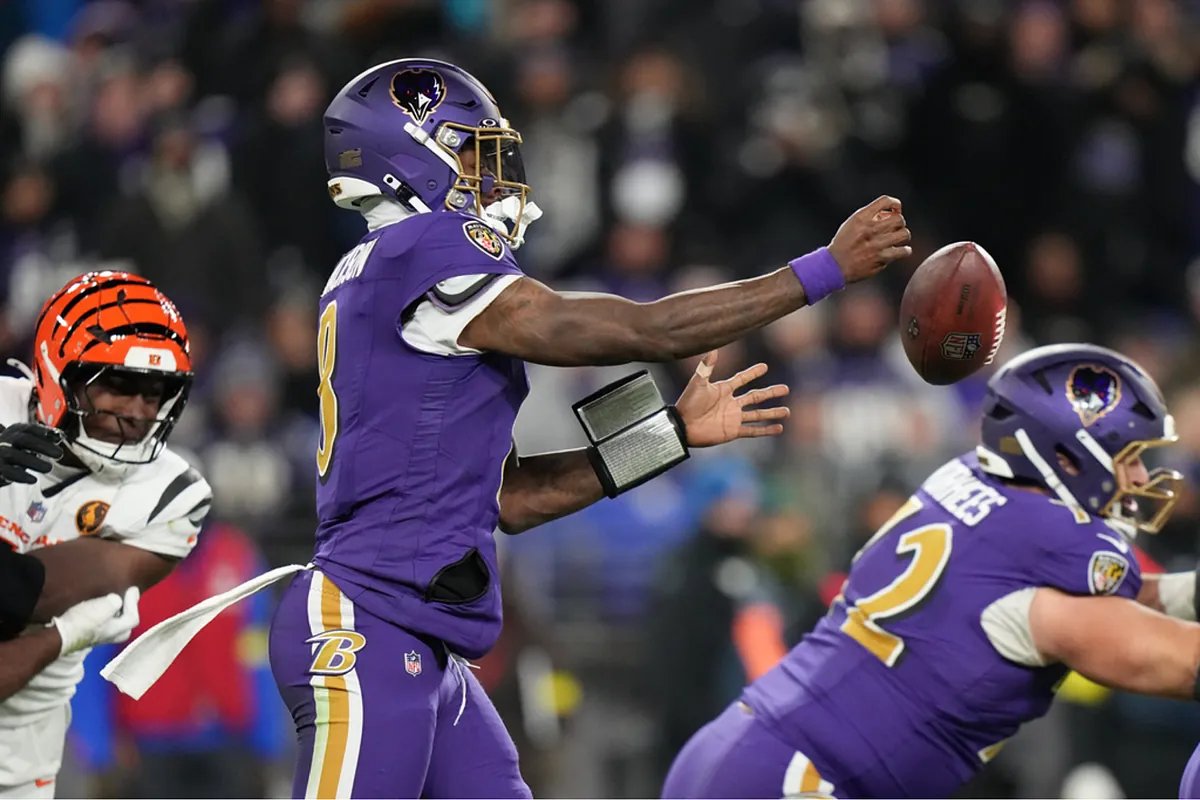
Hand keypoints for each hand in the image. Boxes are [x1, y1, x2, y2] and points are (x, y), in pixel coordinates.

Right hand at [0, 423, 63, 485]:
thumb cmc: (16, 450)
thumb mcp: (29, 442)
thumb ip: (44, 439)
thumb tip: (60, 436)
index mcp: (16, 431)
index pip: (30, 428)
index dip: (43, 431)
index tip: (59, 437)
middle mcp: (6, 439)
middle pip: (24, 439)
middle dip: (43, 446)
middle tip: (60, 454)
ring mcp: (0, 453)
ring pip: (14, 455)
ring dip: (33, 462)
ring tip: (49, 468)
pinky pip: (7, 471)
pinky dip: (21, 475)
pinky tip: (33, 480)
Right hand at [53, 586, 140, 655]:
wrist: (59, 635)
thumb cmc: (82, 622)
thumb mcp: (104, 607)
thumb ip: (116, 602)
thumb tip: (115, 600)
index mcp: (119, 631)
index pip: (134, 617)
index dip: (134, 601)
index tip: (131, 588)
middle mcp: (111, 637)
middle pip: (126, 624)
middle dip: (128, 610)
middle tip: (127, 596)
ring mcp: (98, 638)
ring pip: (114, 625)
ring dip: (115, 612)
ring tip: (112, 600)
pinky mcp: (86, 635)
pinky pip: (101, 624)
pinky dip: (103, 615)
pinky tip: (96, 608)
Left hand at [675, 351, 789, 446]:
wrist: (682, 426)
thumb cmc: (688, 403)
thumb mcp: (698, 383)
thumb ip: (706, 367)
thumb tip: (714, 349)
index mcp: (724, 390)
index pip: (742, 379)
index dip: (753, 373)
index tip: (764, 367)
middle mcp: (731, 403)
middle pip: (756, 397)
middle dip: (770, 392)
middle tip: (786, 389)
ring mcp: (733, 417)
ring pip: (758, 414)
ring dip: (772, 412)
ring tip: (787, 411)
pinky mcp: (733, 431)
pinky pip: (753, 430)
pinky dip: (766, 430)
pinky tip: (779, 428)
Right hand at [827, 195, 912, 283]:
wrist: (834, 266)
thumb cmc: (843, 244)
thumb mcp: (851, 223)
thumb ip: (867, 217)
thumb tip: (888, 214)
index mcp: (861, 217)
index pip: (885, 201)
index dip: (895, 204)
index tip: (895, 210)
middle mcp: (870, 229)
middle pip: (899, 218)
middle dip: (899, 222)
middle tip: (895, 228)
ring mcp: (877, 244)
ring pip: (904, 234)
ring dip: (903, 236)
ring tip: (898, 239)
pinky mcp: (882, 258)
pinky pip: (903, 251)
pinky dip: (904, 251)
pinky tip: (899, 251)